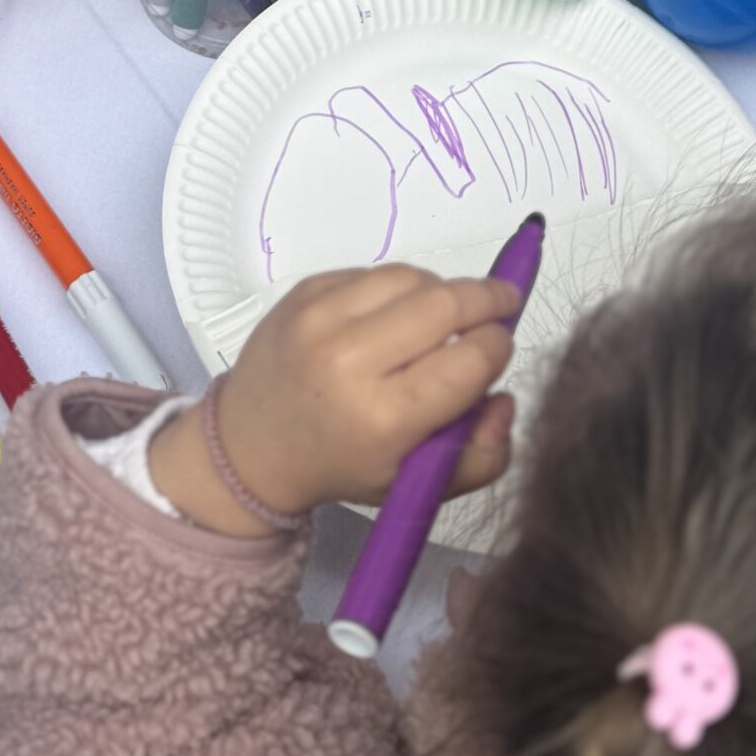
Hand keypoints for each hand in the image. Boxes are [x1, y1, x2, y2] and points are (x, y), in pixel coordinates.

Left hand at [149, 265, 516, 537]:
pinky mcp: (305, 290)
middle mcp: (349, 361)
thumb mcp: (416, 484)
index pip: (469, 361)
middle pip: (445, 304)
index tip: (499, 347)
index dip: (497, 347)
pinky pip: (374, 271)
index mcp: (382, 418)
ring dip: (442, 289)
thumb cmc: (341, 465)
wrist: (251, 444)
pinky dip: (397, 288)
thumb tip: (504, 397)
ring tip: (447, 313)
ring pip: (412, 277)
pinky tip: (395, 314)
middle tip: (503, 303)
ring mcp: (321, 318)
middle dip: (487, 299)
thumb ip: (481, 455)